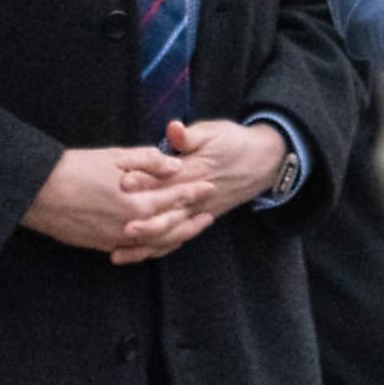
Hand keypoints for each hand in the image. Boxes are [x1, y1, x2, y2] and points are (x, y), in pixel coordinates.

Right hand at [20, 146, 215, 261]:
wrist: (36, 192)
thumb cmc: (75, 169)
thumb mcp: (114, 157)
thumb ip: (149, 161)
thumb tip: (176, 166)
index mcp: (136, 203)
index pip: (174, 199)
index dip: (194, 192)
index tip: (210, 186)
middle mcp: (129, 226)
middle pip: (171, 226)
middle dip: (192, 218)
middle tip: (209, 211)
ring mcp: (115, 239)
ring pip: (155, 244)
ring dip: (178, 236)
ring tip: (193, 229)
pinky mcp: (101, 245)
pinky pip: (135, 251)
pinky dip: (153, 247)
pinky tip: (161, 240)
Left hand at [117, 119, 287, 262]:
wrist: (264, 161)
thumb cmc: (234, 142)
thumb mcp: (214, 131)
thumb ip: (190, 135)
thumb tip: (173, 129)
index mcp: (196, 171)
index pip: (168, 179)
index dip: (145, 181)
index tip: (122, 183)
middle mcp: (197, 196)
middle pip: (167, 212)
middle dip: (143, 220)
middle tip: (119, 226)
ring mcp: (200, 211)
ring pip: (171, 232)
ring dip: (146, 243)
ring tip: (119, 252)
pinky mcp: (202, 219)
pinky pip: (178, 238)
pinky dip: (158, 249)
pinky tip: (137, 255)